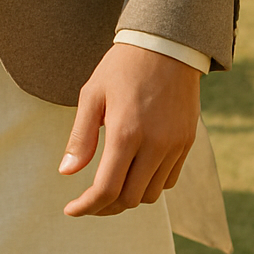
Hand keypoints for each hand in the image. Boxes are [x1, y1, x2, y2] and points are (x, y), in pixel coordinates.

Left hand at [59, 44, 199, 215]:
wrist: (165, 44)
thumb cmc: (122, 67)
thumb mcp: (92, 94)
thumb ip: (80, 137)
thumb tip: (67, 172)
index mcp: (126, 132)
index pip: (106, 189)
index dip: (87, 206)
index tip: (71, 209)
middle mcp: (154, 144)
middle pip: (129, 199)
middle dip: (105, 206)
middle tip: (89, 200)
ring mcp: (174, 145)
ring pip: (151, 194)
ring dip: (129, 197)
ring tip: (112, 186)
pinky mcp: (187, 142)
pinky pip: (169, 180)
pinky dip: (151, 185)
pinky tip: (136, 172)